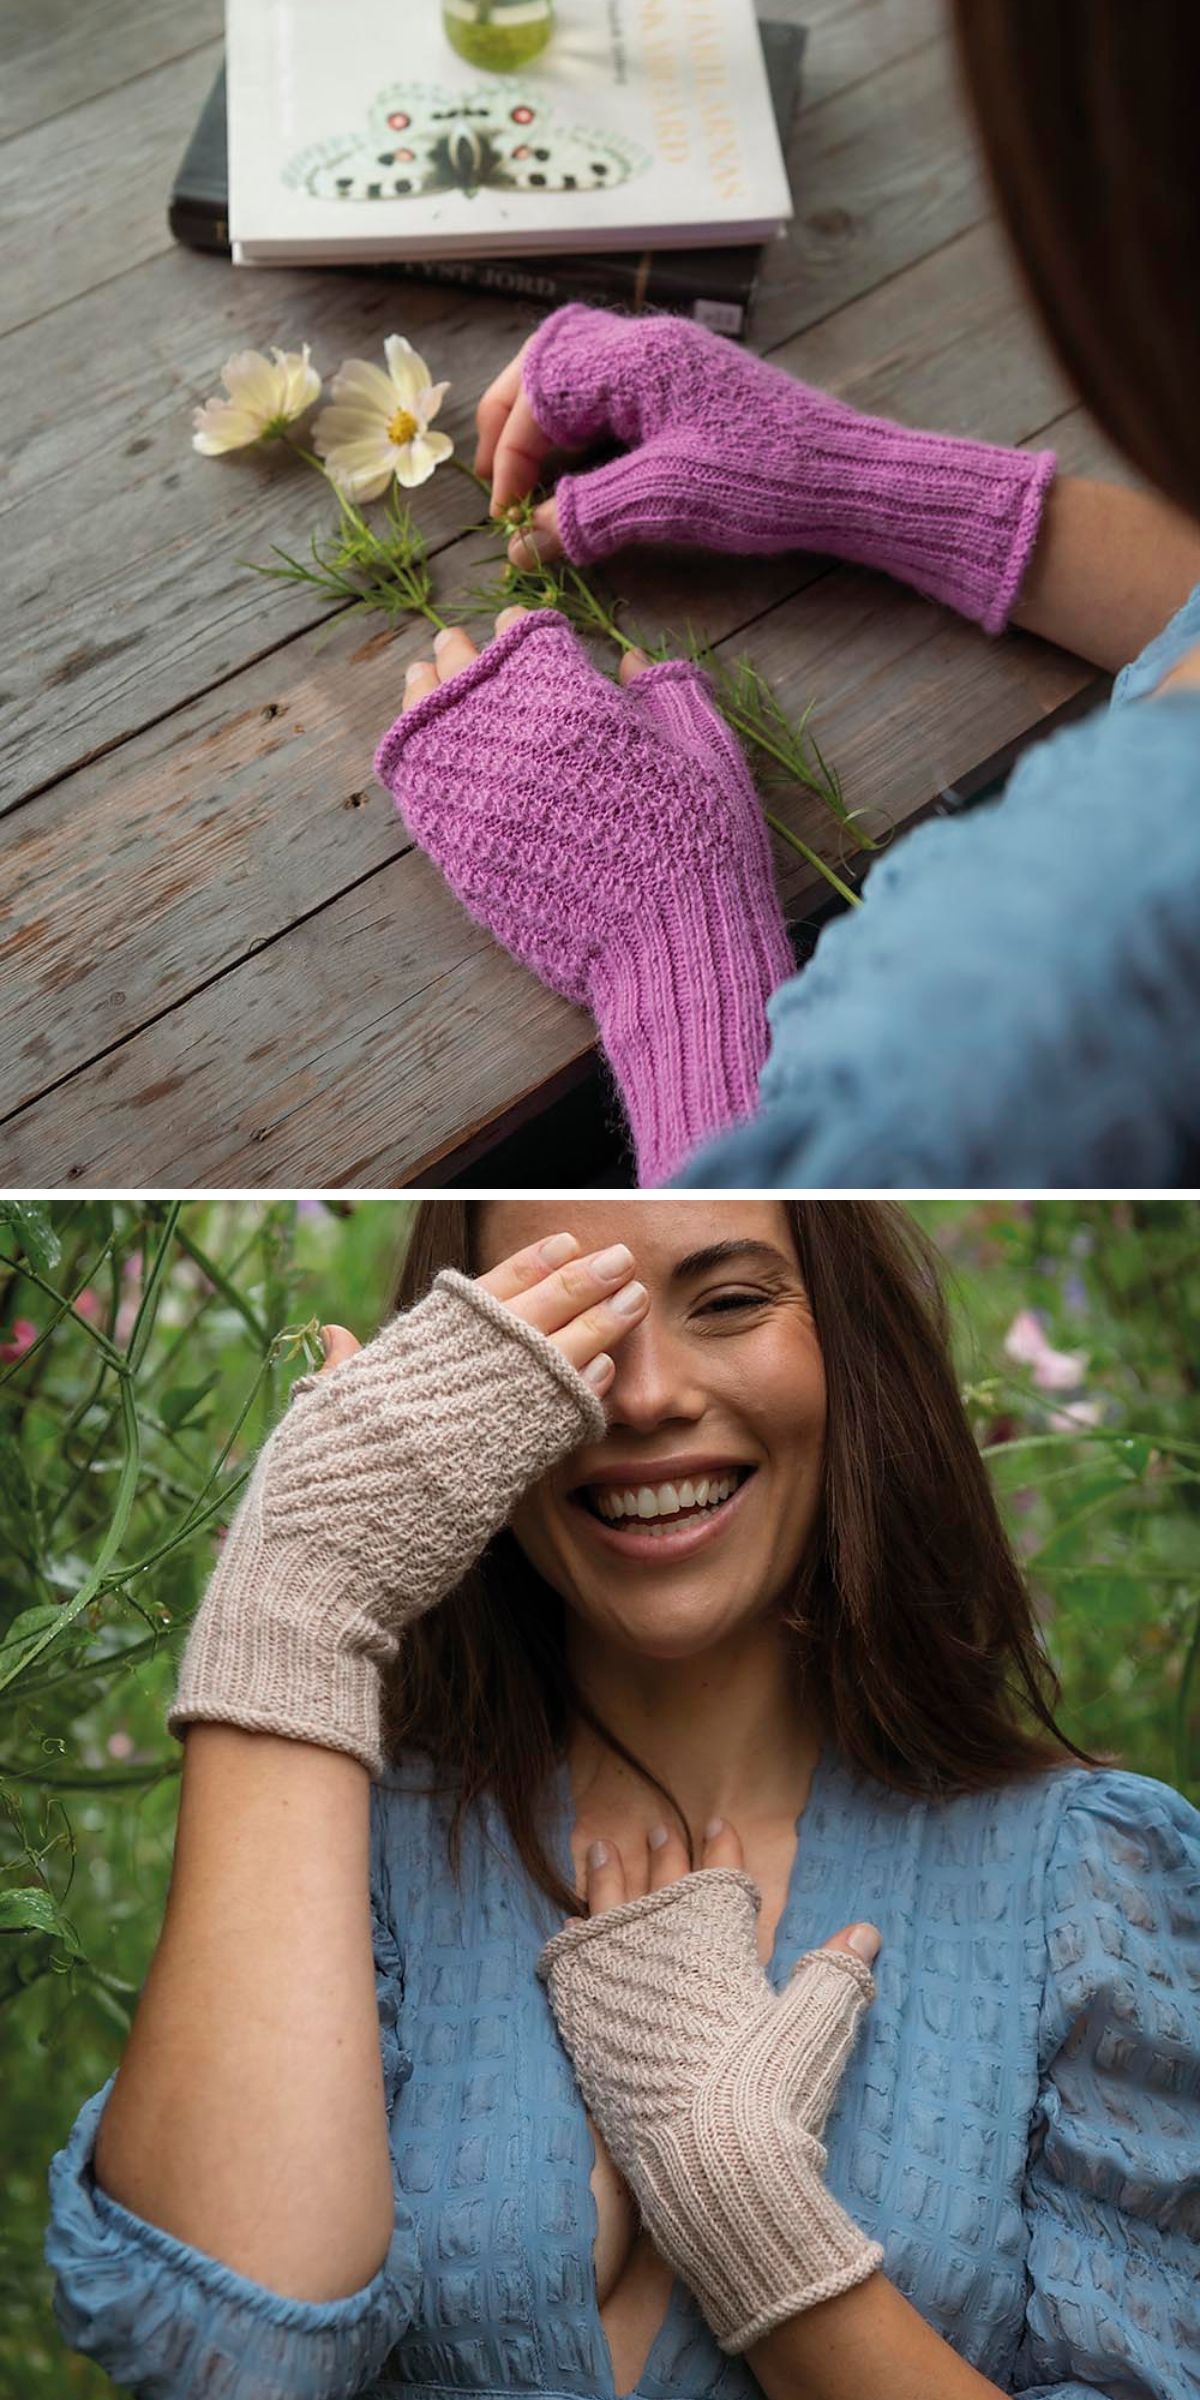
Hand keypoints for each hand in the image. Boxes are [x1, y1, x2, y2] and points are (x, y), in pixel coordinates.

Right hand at [166, 1249, 634, 1773]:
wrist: (314, 1579)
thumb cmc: (303, 1507)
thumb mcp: (313, 1424)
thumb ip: (338, 1375)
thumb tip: (336, 1331)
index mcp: (392, 1363)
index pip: (472, 1299)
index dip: (523, 1268)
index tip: (562, 1245)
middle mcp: (436, 1384)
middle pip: (524, 1317)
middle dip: (578, 1281)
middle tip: (619, 1256)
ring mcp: (468, 1428)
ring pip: (549, 1360)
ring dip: (599, 1325)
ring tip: (635, 1297)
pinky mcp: (493, 1476)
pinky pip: (552, 1421)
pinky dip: (582, 1392)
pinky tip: (609, 1370)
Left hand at [374, 605, 793, 1184]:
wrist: (673, 941)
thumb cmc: (704, 847)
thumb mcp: (707, 753)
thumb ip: (667, 696)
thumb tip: (631, 659)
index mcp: (577, 702)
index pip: (528, 642)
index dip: (523, 633)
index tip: (517, 629)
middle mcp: (515, 738)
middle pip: (466, 674)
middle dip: (461, 656)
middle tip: (453, 647)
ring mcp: (479, 797)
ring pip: (427, 723)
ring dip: (423, 695)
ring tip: (422, 679)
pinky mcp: (460, 851)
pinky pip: (416, 789)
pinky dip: (412, 760)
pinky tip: (412, 748)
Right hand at [474, 303, 1055, 632]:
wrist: (852, 478)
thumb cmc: (765, 482)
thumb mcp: (665, 501)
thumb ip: (584, 516)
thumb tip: (520, 544)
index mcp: (634, 358)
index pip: (537, 393)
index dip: (511, 458)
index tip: (507, 520)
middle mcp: (643, 344)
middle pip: (542, 366)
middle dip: (509, 425)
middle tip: (498, 487)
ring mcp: (665, 361)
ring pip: (570, 374)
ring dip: (539, 424)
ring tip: (527, 481)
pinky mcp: (683, 387)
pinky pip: (606, 393)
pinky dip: (577, 429)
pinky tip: (577, 472)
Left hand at [536, 1811, 884, 2353]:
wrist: (711, 2167)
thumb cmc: (771, 2094)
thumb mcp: (816, 2030)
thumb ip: (833, 1974)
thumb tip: (864, 1930)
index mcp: (717, 1952)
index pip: (720, 1885)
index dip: (722, 1854)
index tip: (717, 1823)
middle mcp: (663, 1961)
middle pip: (660, 1894)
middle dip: (663, 1858)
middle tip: (657, 1828)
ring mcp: (621, 1996)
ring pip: (608, 1917)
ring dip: (606, 1881)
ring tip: (599, 1848)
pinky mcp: (589, 2037)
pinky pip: (574, 1970)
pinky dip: (573, 1941)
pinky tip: (566, 1925)